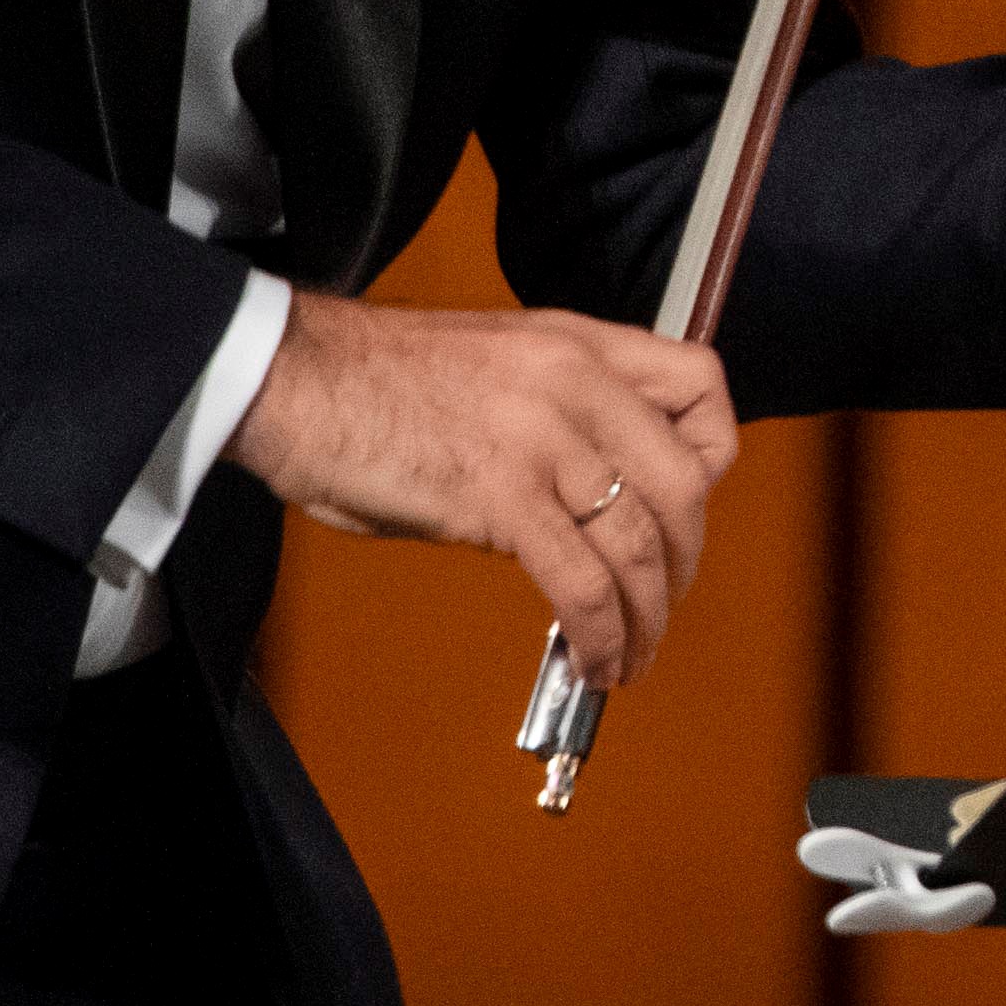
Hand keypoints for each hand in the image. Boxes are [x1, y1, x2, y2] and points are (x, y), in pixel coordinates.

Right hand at [234, 291, 740, 699]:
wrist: (293, 378)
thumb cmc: (377, 383)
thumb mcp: (499, 364)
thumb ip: (561, 414)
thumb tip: (593, 498)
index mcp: (581, 345)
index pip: (702, 386)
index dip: (712, 458)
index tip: (688, 508)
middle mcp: (577, 384)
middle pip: (685, 485)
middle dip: (683, 560)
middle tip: (660, 601)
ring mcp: (543, 440)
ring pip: (639, 545)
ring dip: (646, 618)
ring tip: (632, 657)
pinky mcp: (500, 498)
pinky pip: (582, 583)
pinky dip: (602, 635)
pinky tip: (595, 661)